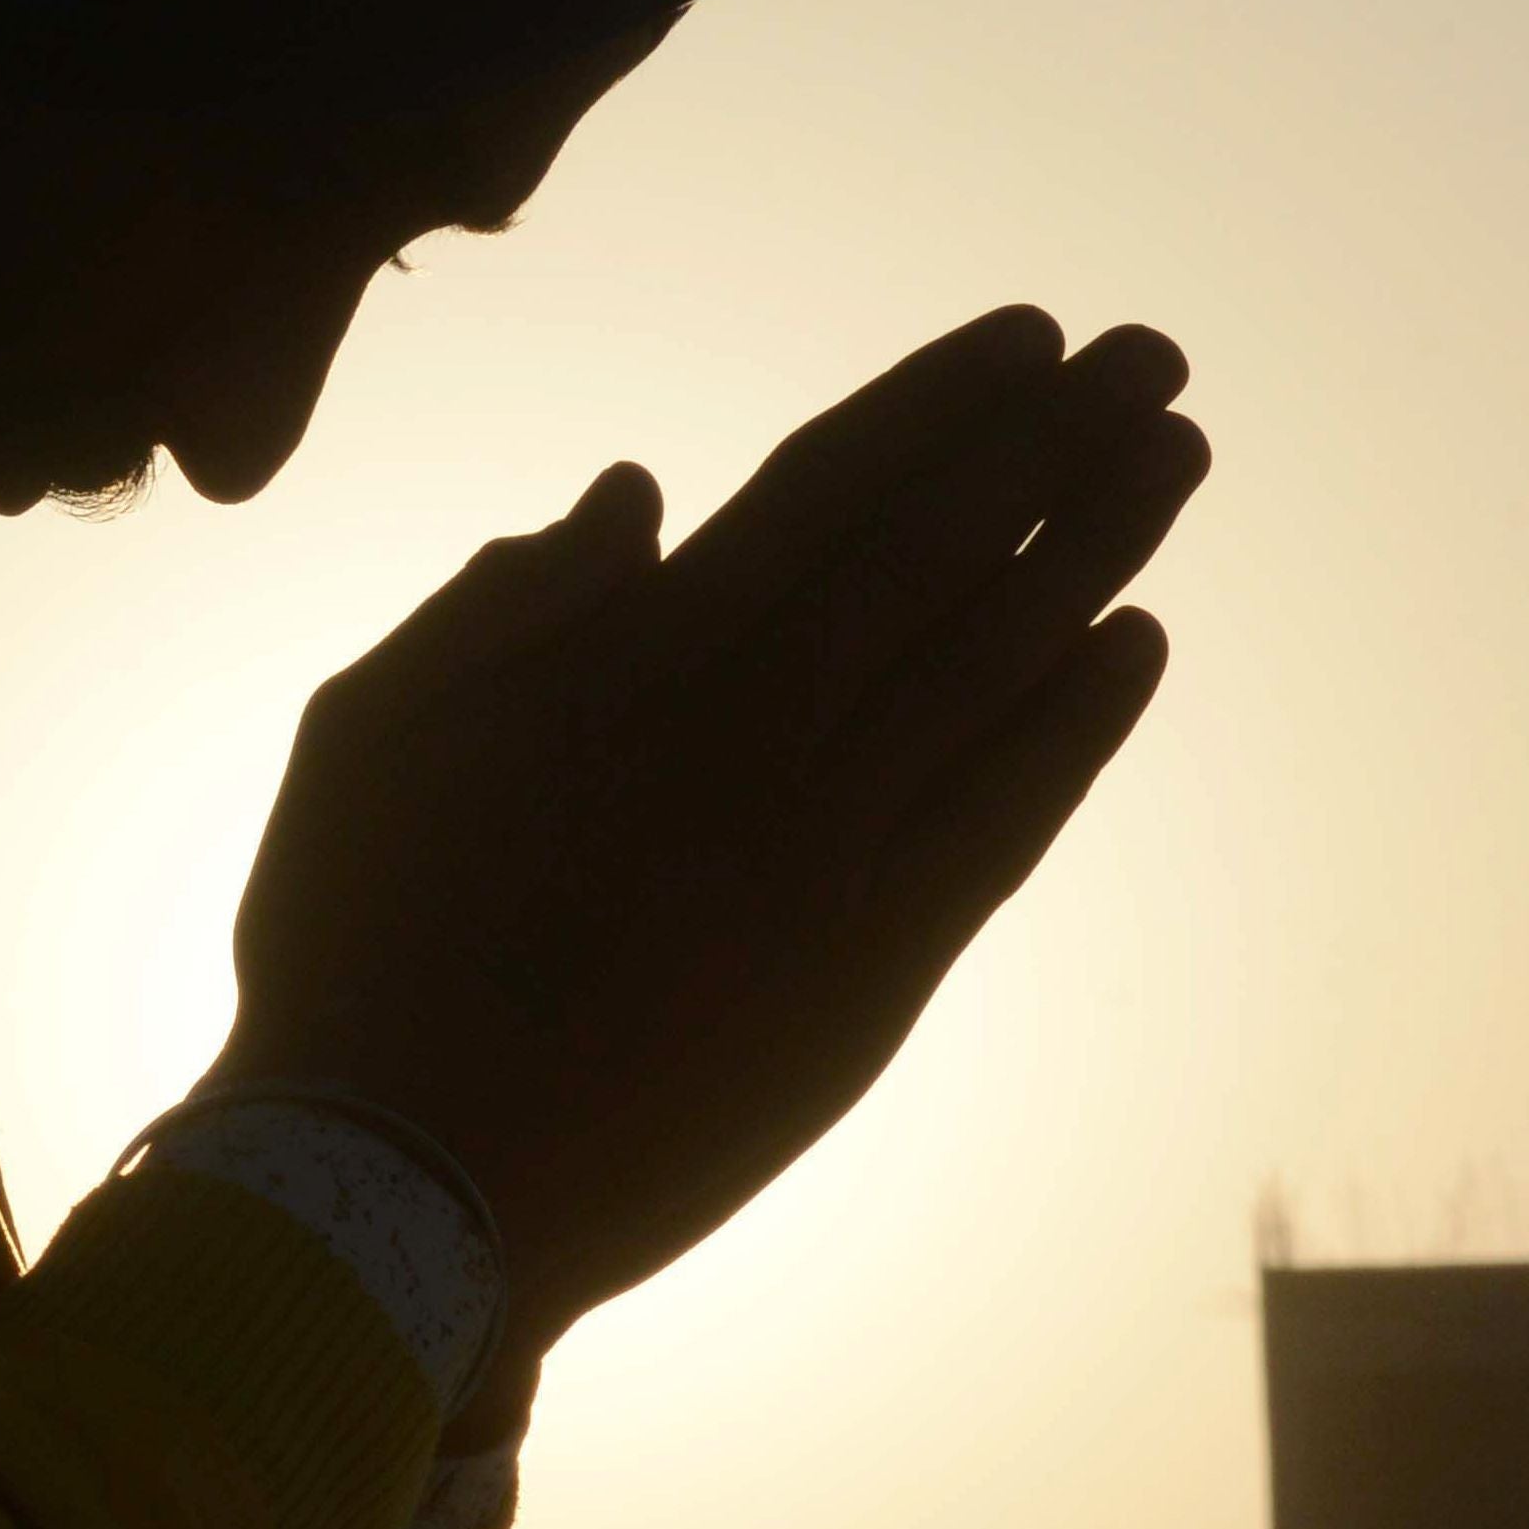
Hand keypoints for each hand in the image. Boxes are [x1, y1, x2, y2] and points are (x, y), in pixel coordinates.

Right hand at [205, 310, 1201, 1363]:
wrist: (403, 1189)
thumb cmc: (350, 955)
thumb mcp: (370, 735)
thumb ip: (503, 603)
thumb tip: (636, 492)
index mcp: (629, 661)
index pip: (825, 490)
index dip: (940, 406)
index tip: (1032, 339)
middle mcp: (751, 734)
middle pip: (936, 551)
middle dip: (1052, 445)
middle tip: (1155, 362)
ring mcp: (824, 854)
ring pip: (992, 665)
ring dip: (1095, 551)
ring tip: (1177, 459)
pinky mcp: (871, 976)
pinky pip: (1002, 823)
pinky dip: (1076, 730)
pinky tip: (1135, 647)